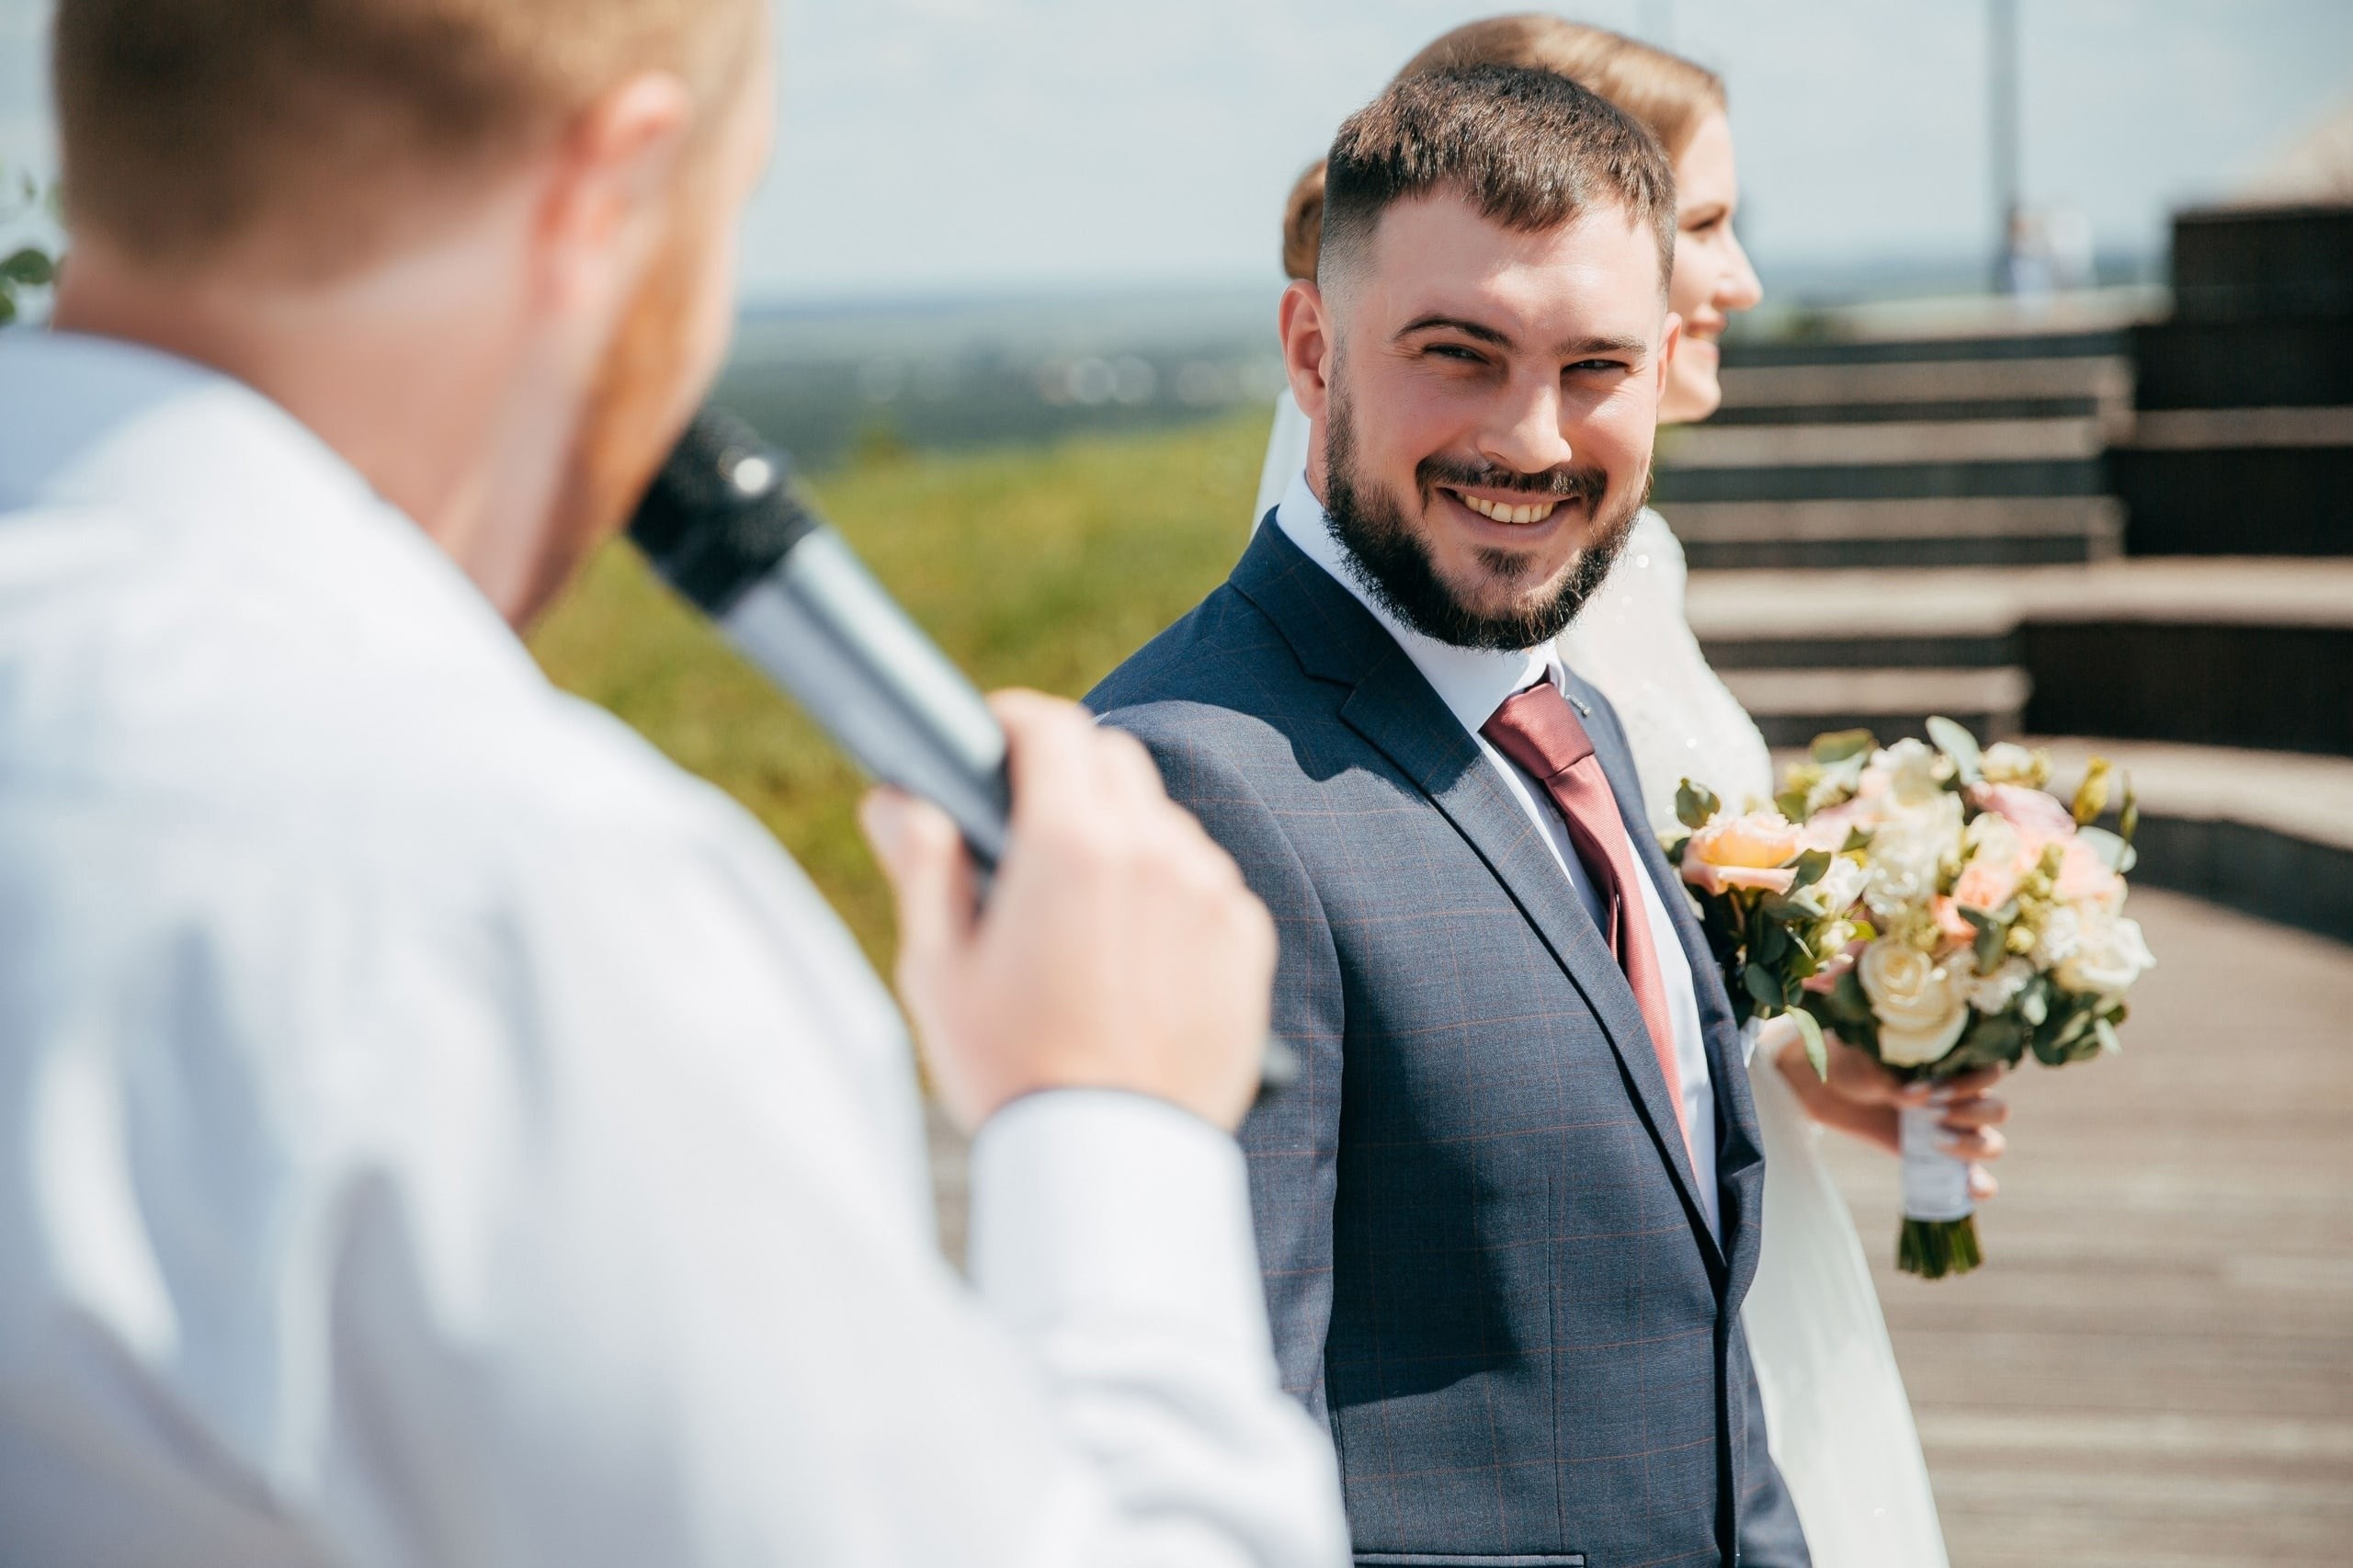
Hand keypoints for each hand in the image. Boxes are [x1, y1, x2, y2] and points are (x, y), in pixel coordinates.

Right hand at [860, 689, 1275, 1134]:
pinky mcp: (1245, 940)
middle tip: (1029, 829)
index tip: (995, 740)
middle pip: (1115, 760)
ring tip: (1082, 910)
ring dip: (1124, 837)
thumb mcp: (940, 970)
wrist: (1111, 1166)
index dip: (1015, 722)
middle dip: (1069, 774)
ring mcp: (1210, 894)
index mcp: (1070, 846)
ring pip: (1164, 822)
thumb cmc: (1013, 1070)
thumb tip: (898, 798)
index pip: (1052, 727)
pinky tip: (1134, 956)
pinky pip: (1207, 884)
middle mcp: (1153, 852)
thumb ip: (923, 865)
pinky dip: (1172, 895)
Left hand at [1768, 1019, 2009, 1198]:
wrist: (1825, 1084)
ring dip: (1973, 1147)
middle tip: (1933, 1113)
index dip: (1973, 1083)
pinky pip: (1972, 1177)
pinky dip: (1977, 1184)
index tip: (1936, 1089)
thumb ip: (1893, 1081)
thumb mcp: (1868, 1064)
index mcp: (1953, 1064)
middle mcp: (1960, 1096)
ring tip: (1935, 1141)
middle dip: (1972, 1114)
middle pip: (1997, 1110)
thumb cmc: (1851, 1062)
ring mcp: (1951, 1128)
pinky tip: (1967, 1187)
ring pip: (1992, 1144)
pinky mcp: (1937, 1158)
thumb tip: (1918, 1096)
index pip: (1991, 1072)